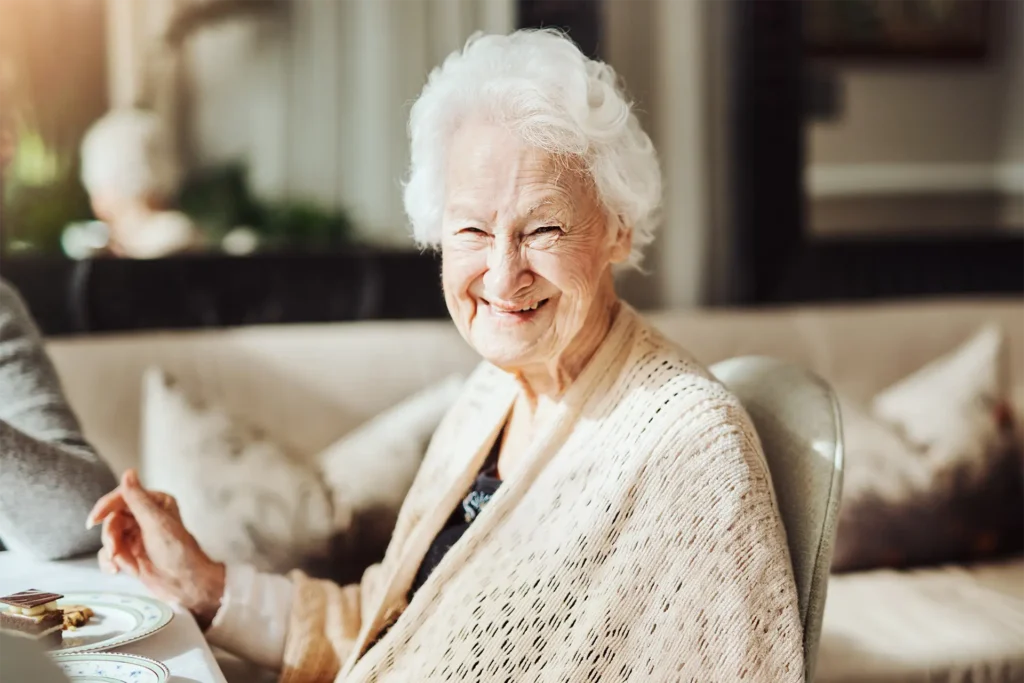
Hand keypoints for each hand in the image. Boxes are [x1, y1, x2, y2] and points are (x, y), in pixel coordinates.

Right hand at [87, 470, 225, 628]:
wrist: (186, 584)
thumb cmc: (178, 552)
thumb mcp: (156, 523)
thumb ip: (138, 500)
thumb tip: (128, 472)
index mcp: (156, 503)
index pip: (123, 497)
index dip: (106, 507)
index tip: (93, 520)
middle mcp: (146, 516)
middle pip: (112, 519)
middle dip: (111, 537)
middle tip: (115, 551)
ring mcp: (138, 536)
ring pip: (109, 537)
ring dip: (112, 552)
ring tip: (122, 565)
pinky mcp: (132, 553)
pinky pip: (110, 553)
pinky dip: (110, 562)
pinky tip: (117, 571)